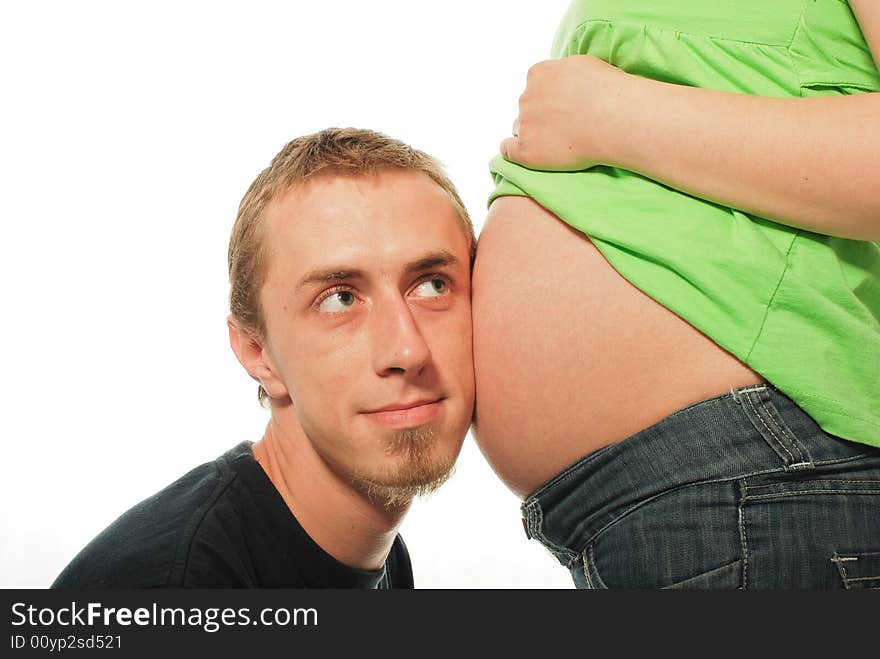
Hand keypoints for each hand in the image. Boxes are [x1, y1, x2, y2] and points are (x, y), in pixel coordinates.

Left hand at [500, 55, 629, 170]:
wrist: (613, 118)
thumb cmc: (607, 90)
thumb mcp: (584, 65)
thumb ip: (564, 73)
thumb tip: (562, 80)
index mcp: (538, 74)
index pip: (535, 88)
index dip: (547, 99)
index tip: (561, 108)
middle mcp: (526, 97)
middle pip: (527, 109)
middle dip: (540, 117)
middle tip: (563, 127)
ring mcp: (524, 123)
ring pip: (521, 129)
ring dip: (533, 134)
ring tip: (556, 142)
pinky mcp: (526, 150)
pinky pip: (508, 150)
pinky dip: (512, 151)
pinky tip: (524, 153)